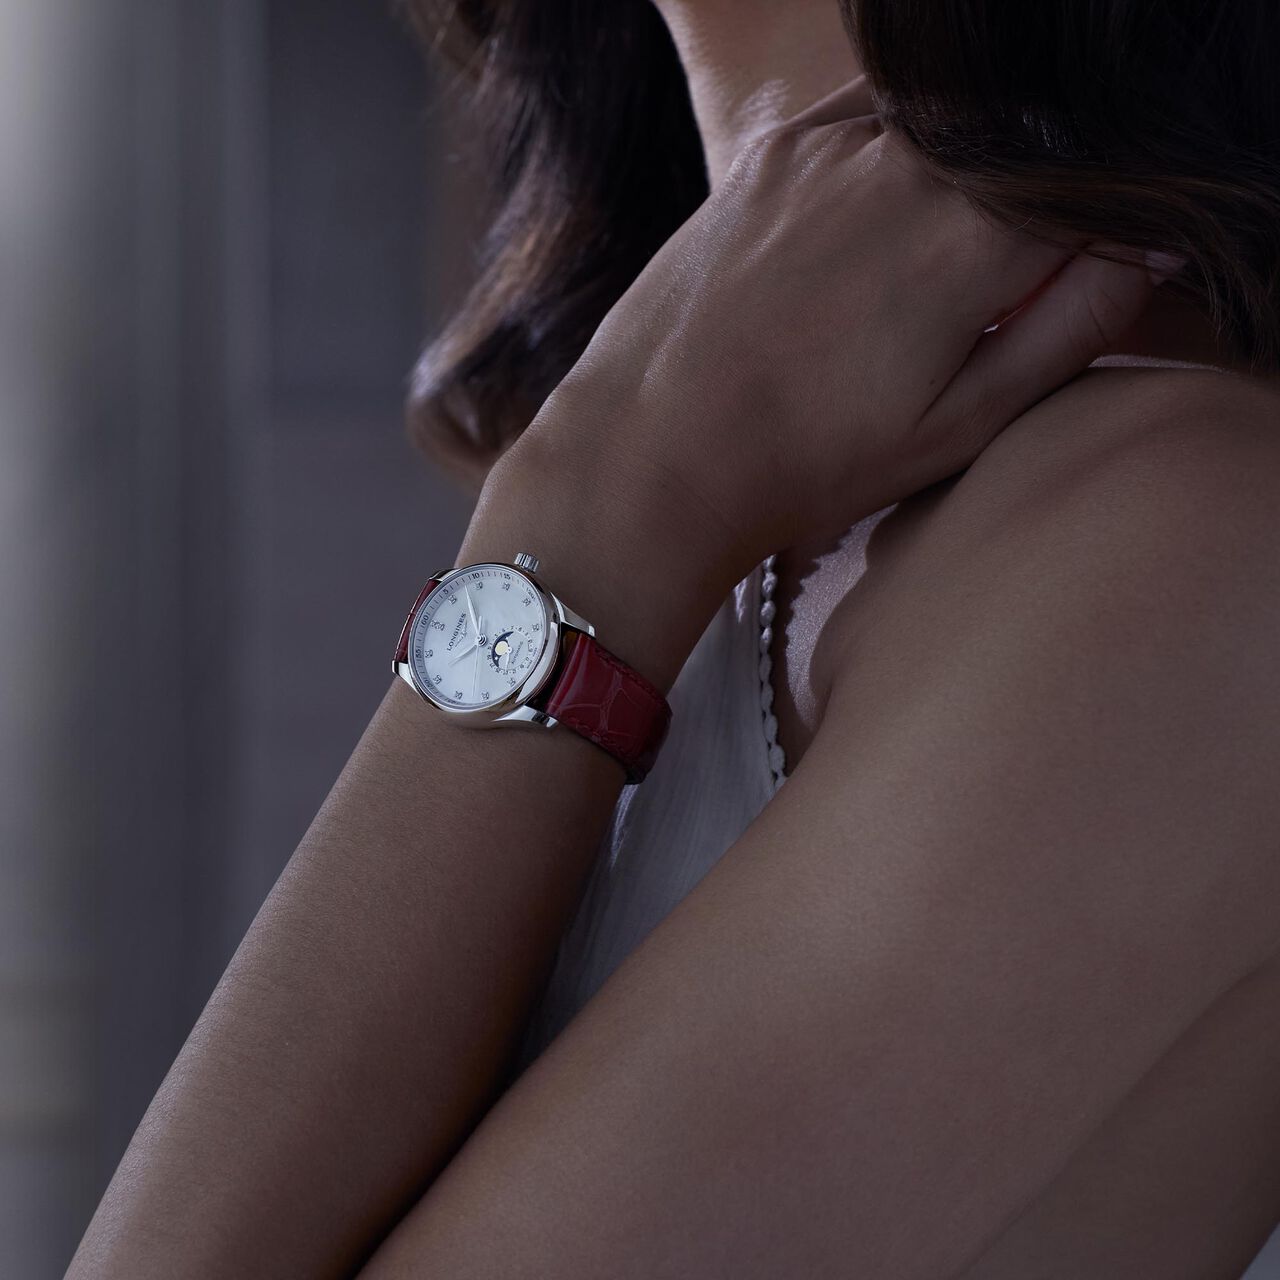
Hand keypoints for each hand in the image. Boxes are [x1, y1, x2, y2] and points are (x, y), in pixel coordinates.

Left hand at [464, 76, 1163, 684]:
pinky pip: (867, 122)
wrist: (653, 451)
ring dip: (950, 198)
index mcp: (973, 235)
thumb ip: (1071, 325)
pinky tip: (857, 244)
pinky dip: (890, 164)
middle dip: (1012, 233)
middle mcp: (909, 164)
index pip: (1086, 203)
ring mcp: (833, 147)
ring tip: (885, 299)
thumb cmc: (802, 461)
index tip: (1036, 311)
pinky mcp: (772, 151)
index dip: (1081, 256)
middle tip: (945, 322)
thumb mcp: (959, 424)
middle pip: (1015, 165)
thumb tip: (1145, 247)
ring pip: (944, 140)